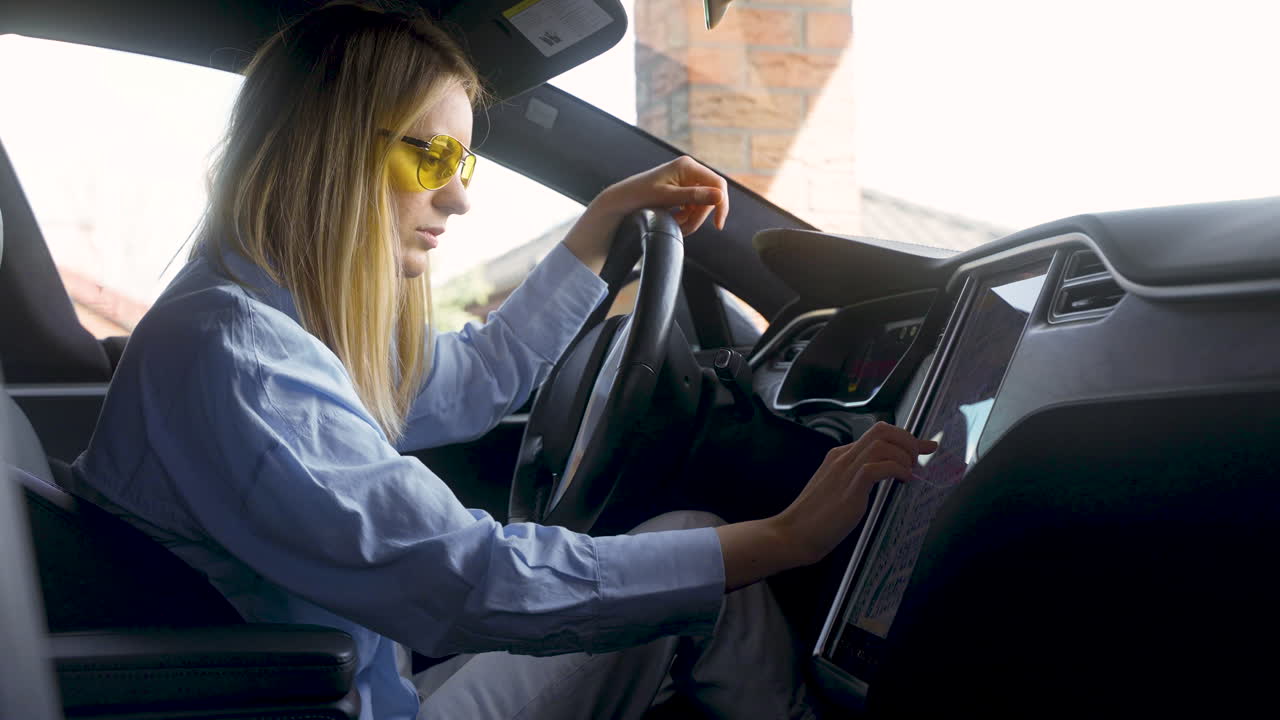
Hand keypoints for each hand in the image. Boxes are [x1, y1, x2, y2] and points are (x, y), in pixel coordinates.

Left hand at [597, 155, 729, 235]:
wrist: (622, 200)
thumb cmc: (641, 195)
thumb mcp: (667, 197)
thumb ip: (694, 196)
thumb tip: (720, 196)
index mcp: (687, 166)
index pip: (717, 184)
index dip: (721, 205)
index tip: (717, 225)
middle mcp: (689, 170)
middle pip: (710, 197)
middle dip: (699, 216)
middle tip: (684, 229)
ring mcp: (686, 180)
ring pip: (702, 205)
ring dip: (691, 219)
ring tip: (674, 224)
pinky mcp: (682, 191)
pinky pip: (693, 207)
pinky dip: (686, 218)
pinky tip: (674, 220)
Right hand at [714, 422, 936, 590]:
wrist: (792, 534)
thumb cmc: (815, 520)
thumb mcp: (838, 492)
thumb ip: (857, 481)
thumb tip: (882, 480)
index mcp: (839, 456)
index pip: (877, 434)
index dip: (904, 438)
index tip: (924, 447)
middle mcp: (842, 457)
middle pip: (882, 430)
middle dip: (908, 440)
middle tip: (918, 461)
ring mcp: (844, 470)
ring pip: (882, 443)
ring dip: (904, 455)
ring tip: (909, 474)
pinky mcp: (849, 488)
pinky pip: (879, 467)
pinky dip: (897, 469)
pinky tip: (902, 481)